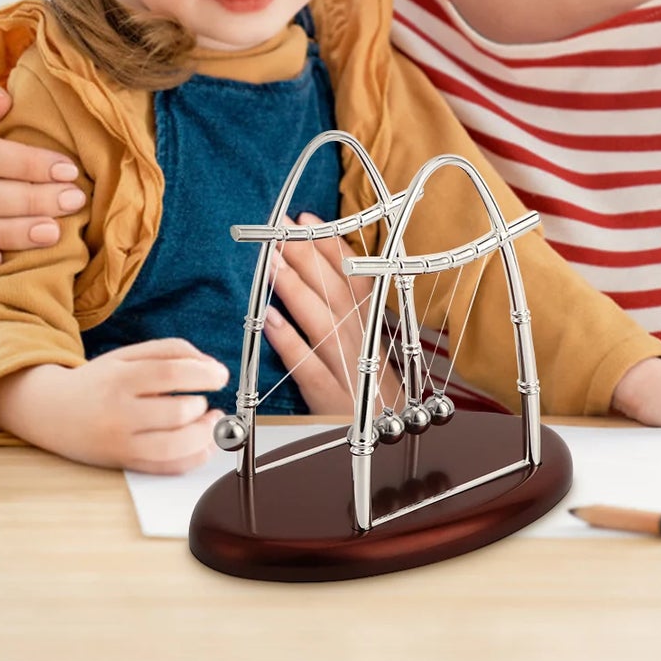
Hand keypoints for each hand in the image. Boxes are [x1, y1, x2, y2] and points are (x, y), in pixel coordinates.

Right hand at [0, 339, 230, 474]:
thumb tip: (210, 366)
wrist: (52, 411)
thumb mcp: (129, 354)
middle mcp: (120, 413)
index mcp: (121, 377)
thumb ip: (172, 351)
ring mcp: (121, 443)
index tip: (220, 375)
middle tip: (208, 402)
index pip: (171, 374)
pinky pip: (165, 469)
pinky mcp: (124, 464)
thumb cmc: (100, 380)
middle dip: (203, 407)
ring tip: (210, 422)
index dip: (204, 373)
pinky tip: (203, 445)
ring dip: (204, 435)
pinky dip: (193, 459)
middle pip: (176, 413)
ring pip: (174, 447)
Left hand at [263, 213, 403, 413]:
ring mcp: (348, 368)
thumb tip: (324, 264)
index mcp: (370, 324)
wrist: (392, 440)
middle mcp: (361, 340)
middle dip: (305, 256)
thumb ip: (351, 306)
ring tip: (270, 262)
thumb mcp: (370, 342)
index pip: (352, 276)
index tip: (306, 220)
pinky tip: (268, 320)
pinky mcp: (332, 399)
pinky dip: (290, 343)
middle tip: (278, 228)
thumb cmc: (372, 387)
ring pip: (321, 321)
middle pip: (333, 291)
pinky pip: (309, 367)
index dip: (329, 245)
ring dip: (295, 289)